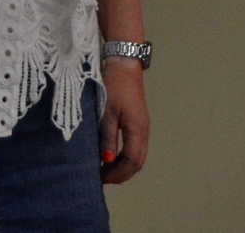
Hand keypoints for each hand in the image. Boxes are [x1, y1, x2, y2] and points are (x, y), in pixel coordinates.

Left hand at [98, 60, 148, 183]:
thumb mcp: (107, 113)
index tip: (101, 179)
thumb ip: (107, 138)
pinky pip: (135, 146)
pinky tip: (112, 155)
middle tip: (103, 178)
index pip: (132, 161)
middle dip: (122, 173)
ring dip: (124, 165)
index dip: (118, 174)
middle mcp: (143, 131)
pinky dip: (125, 156)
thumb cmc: (114, 87)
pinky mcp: (138, 122)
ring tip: (106, 169)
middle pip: (138, 162)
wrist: (124, 65)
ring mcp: (142, 126)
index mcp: (137, 130)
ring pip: (138, 155)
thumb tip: (106, 161)